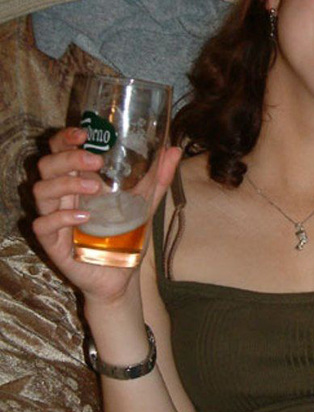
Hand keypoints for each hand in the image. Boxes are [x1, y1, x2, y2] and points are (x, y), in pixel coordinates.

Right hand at [33, 127, 180, 301]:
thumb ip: (157, 179)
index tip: (84, 134)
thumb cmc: (126, 238)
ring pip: (41, 190)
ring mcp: (54, 218)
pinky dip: (61, 216)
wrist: (123, 277)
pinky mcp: (52, 243)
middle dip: (68, 157)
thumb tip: (173, 150)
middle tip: (95, 161)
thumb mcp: (144, 205)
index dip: (65, 138)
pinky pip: (43, 224)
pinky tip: (83, 216)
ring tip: (95, 187)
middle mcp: (62, 196)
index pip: (59, 150)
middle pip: (47, 165)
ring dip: (66, 183)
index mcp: (77, 180)